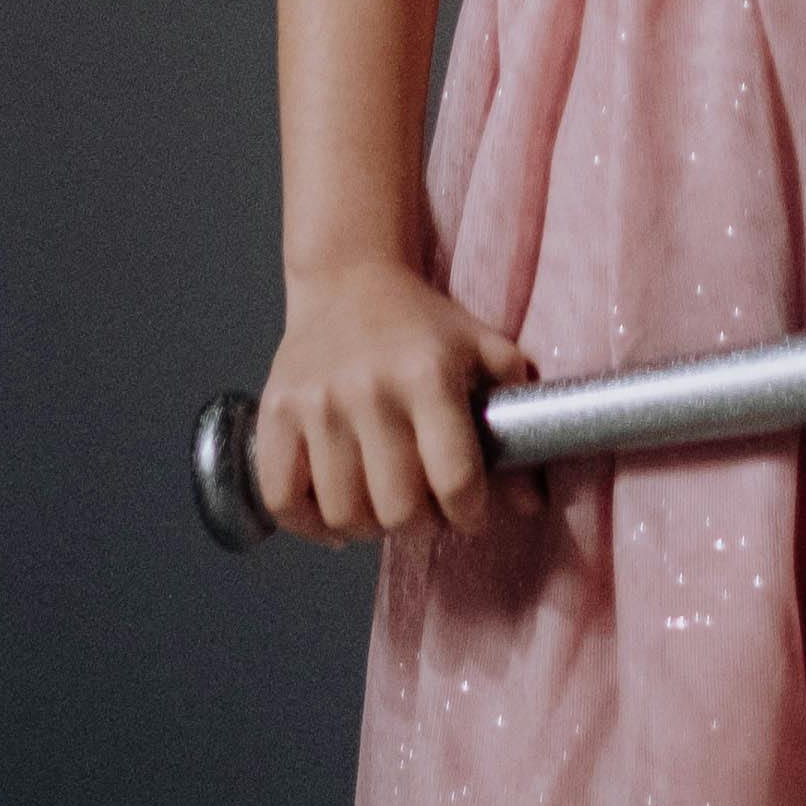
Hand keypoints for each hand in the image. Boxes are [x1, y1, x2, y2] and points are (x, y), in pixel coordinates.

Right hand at [252, 257, 538, 543]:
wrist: (347, 278)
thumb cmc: (421, 323)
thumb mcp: (481, 348)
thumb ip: (515, 418)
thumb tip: (532, 502)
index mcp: (428, 375)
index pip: (455, 478)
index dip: (469, 513)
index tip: (469, 511)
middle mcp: (369, 390)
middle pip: (398, 509)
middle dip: (421, 524)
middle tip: (425, 510)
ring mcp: (316, 404)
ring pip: (343, 513)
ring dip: (369, 527)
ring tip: (382, 506)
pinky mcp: (274, 414)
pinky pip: (283, 500)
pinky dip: (309, 523)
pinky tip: (334, 512)